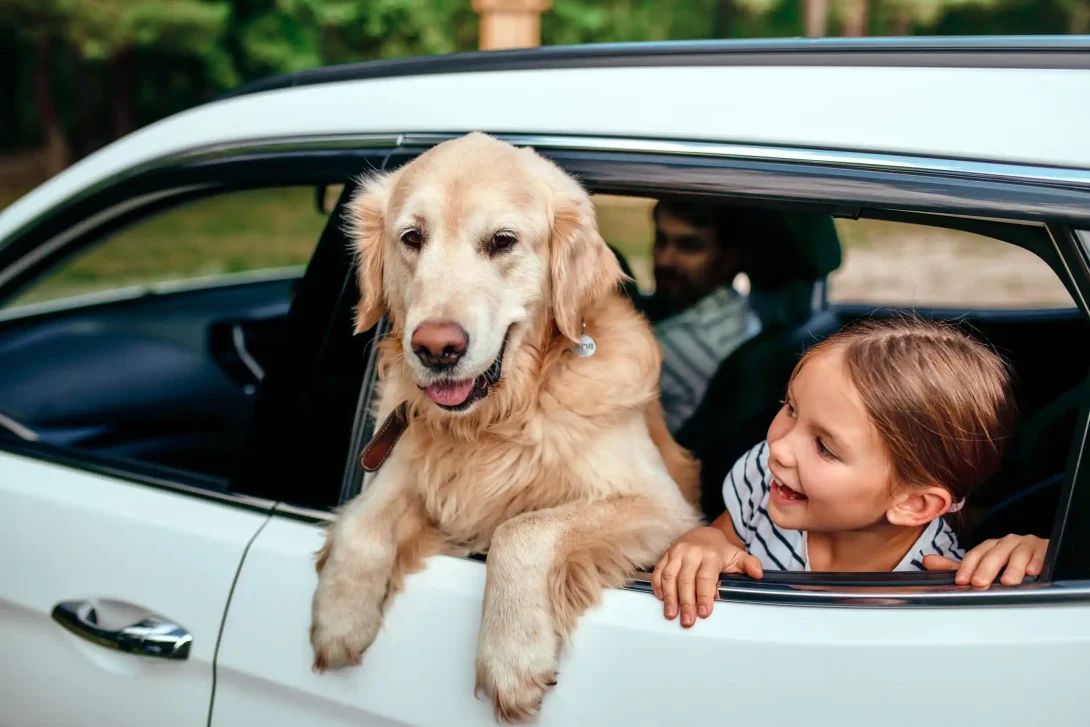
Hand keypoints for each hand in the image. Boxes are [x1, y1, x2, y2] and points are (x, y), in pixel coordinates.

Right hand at [651, 526, 762, 627]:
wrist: (702, 533)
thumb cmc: (720, 551)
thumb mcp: (738, 556)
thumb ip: (750, 565)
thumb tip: (758, 574)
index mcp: (710, 555)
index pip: (705, 578)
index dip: (704, 596)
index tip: (704, 613)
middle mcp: (691, 553)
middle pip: (686, 580)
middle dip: (686, 602)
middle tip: (687, 621)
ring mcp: (676, 553)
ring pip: (669, 576)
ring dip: (669, 597)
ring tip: (671, 614)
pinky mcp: (666, 555)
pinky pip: (658, 571)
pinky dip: (658, 585)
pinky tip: (661, 599)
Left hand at [923, 534, 1048, 587]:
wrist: (1041, 556)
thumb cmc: (1008, 564)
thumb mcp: (982, 566)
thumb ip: (956, 566)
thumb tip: (927, 561)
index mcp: (990, 546)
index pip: (975, 554)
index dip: (967, 567)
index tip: (962, 581)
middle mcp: (1007, 543)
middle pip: (995, 554)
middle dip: (986, 569)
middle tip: (980, 583)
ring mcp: (1027, 545)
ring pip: (1018, 554)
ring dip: (1013, 568)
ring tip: (1008, 581)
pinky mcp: (1045, 551)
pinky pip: (1041, 555)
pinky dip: (1037, 563)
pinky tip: (1034, 572)